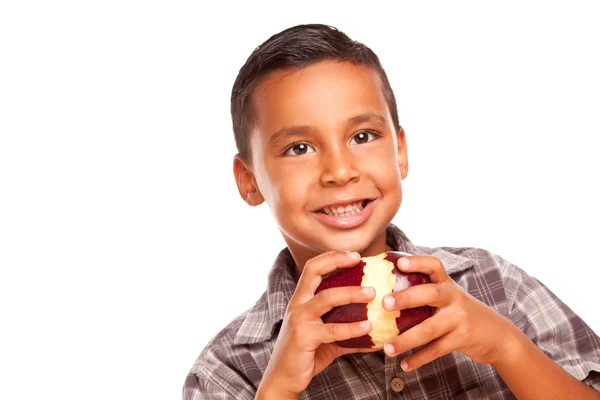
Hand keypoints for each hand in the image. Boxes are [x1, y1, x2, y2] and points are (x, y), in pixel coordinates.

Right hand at [257, 251, 377, 398]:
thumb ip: (346, 328)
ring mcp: (299, 320)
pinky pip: (332, 330)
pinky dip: (353, 329)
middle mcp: (297, 305)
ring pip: (326, 298)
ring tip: (372, 293)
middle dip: (337, 262)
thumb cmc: (306, 354)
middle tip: (360, 261)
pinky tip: (369, 328)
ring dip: (351, 293)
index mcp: (301, 300)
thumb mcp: (327, 337)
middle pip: (314, 272)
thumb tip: (377, 328)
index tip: (354, 255)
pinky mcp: (304, 337)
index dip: (332, 257)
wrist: (283, 378)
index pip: (312, 268)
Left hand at [382, 255, 519, 370]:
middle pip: (430, 293)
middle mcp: (454, 298)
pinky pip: (436, 350)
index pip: (434, 266)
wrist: (498, 335)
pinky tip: (404, 365)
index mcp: (447, 284)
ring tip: (387, 348)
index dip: (417, 262)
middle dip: (406, 297)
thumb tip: (385, 292)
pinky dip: (419, 359)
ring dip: (406, 340)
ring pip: (429, 329)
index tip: (399, 263)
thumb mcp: (449, 297)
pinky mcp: (462, 339)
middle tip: (385, 303)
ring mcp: (459, 318)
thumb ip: (426, 293)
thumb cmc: (462, 313)